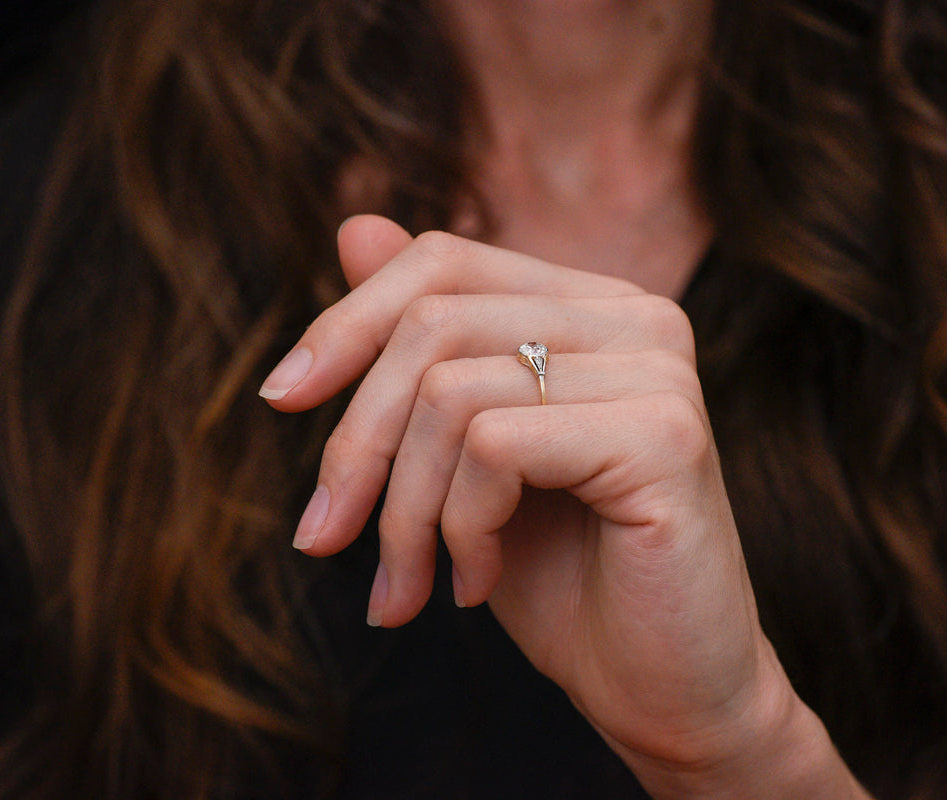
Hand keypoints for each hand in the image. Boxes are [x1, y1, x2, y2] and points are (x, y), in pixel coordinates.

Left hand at [262, 216, 868, 798]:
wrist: (664, 690)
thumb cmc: (561, 577)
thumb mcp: (463, 457)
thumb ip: (422, 346)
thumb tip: (353, 226)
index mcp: (591, 308)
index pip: (443, 260)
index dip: (348, 322)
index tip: (281, 400)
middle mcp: (635, 318)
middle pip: (432, 323)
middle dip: (355, 444)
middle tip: (325, 540)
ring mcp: (658, 369)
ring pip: (450, 391)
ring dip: (402, 509)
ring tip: (407, 586)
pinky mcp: (665, 434)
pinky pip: (495, 446)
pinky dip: (459, 527)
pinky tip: (474, 583)